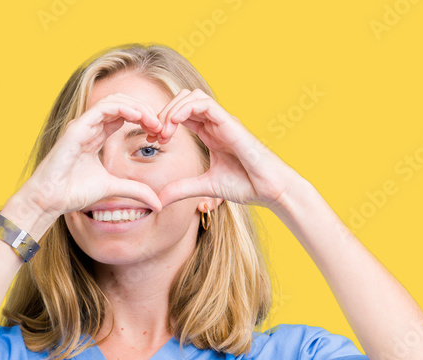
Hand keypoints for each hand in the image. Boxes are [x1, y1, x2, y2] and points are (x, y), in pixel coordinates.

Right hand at [15, 93, 166, 219]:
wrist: (50, 200)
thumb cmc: (74, 193)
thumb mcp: (113, 188)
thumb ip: (136, 191)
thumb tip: (159, 203)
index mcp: (96, 136)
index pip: (124, 116)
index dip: (144, 120)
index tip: (160, 134)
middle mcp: (90, 126)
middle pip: (122, 104)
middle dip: (145, 111)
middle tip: (161, 126)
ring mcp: (83, 124)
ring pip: (115, 101)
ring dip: (138, 107)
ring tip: (153, 121)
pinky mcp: (77, 127)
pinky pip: (103, 108)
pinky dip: (123, 108)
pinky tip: (138, 117)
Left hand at [150, 88, 296, 210]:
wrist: (270, 190)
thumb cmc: (246, 184)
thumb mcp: (205, 186)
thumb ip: (181, 189)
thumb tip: (158, 200)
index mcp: (210, 133)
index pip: (181, 114)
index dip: (163, 122)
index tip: (151, 140)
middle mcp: (215, 123)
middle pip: (183, 100)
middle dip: (163, 113)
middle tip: (153, 136)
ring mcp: (223, 121)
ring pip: (192, 97)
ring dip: (172, 110)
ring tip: (163, 132)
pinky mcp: (230, 123)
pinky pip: (205, 104)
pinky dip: (185, 109)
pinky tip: (173, 124)